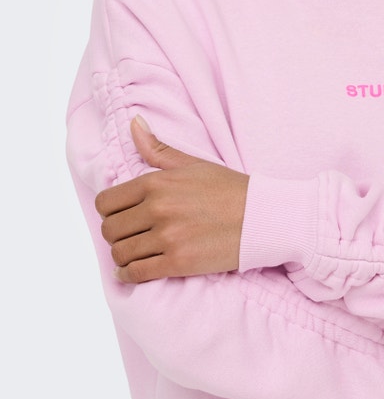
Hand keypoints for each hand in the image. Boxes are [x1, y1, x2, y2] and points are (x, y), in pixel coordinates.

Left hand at [95, 116, 248, 283]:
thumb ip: (158, 149)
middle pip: (110, 230)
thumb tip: (133, 123)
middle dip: (117, 235)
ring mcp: (168, 236)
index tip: (121, 217)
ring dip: (123, 257)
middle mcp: (158, 208)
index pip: (106, 203)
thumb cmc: (230, 189)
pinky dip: (128, 275)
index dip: (110, 212)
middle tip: (130, 237)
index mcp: (157, 182)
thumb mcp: (193, 164)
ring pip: (120, 253)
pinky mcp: (178, 262)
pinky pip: (136, 273)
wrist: (263, 217)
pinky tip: (132, 272)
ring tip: (134, 254)